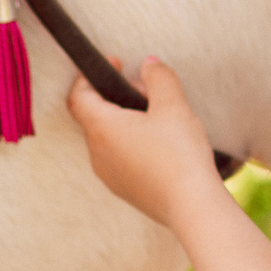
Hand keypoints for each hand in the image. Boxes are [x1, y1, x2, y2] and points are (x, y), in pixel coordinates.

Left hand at [66, 58, 224, 229]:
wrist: (192, 207)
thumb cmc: (179, 155)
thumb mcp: (173, 105)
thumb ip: (159, 78)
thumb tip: (149, 65)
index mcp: (102, 128)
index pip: (78, 96)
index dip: (89, 75)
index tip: (115, 63)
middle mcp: (98, 154)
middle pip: (96, 116)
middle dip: (118, 96)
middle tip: (149, 90)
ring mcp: (110, 175)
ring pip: (109, 138)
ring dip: (127, 121)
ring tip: (160, 117)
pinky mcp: (125, 190)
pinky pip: (121, 158)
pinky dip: (133, 143)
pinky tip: (163, 144)